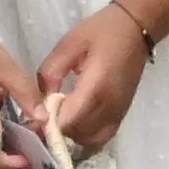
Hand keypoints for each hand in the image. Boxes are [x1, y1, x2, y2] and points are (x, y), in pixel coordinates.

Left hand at [37, 0, 156, 145]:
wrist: (136, 29)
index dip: (47, 125)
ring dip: (71, 135)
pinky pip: (102, 137)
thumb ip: (51, 72)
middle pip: (77, 134)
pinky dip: (86, 136)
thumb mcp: (69, 44)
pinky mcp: (122, 114)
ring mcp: (117, 112)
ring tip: (59, 118)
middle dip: (56, 130)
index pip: (68, 120)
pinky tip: (76, 123)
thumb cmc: (102, 31)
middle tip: (42, 116)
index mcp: (95, 87)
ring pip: (88, 140)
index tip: (32, 118)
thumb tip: (42, 99)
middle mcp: (109, 106)